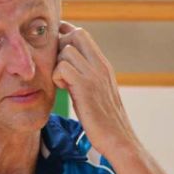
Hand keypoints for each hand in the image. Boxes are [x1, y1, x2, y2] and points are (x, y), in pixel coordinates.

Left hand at [52, 21, 137, 159]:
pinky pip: (62, 68)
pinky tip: (63, 90)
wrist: (119, 140)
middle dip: (60, 45)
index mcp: (103, 65)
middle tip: (57, 67)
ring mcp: (94, 75)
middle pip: (76, 33)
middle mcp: (101, 65)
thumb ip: (87, 78)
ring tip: (62, 83)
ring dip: (57, 64)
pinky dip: (56, 76)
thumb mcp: (98, 93)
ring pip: (67, 49)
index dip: (64, 35)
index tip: (55, 50)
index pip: (82, 34)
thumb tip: (69, 70)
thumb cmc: (105, 122)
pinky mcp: (85, 88)